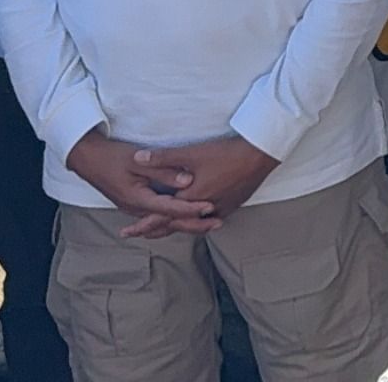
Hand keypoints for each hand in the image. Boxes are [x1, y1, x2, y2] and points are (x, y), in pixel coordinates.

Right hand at [65, 130, 218, 236]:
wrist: (89, 160)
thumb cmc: (113, 157)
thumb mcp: (139, 161)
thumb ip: (164, 170)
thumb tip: (188, 180)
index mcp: (137, 199)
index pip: (170, 208)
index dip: (191, 208)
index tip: (211, 207)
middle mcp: (136, 209)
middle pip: (169, 221)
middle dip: (194, 223)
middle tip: (219, 223)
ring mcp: (134, 209)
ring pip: (164, 222)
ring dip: (186, 222)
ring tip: (210, 223)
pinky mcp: (135, 205)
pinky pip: (158, 217)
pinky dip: (174, 218)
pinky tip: (188, 217)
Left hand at [133, 135, 279, 229]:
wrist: (260, 154)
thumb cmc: (226, 153)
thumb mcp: (192, 153)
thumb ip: (163, 157)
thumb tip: (137, 158)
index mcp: (192, 199)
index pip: (162, 217)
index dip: (143, 225)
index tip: (127, 232)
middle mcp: (205, 209)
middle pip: (176, 225)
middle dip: (155, 230)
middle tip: (138, 234)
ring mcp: (220, 209)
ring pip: (193, 225)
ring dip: (176, 227)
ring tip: (163, 229)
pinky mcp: (232, 205)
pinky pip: (209, 220)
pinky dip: (196, 222)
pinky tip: (195, 220)